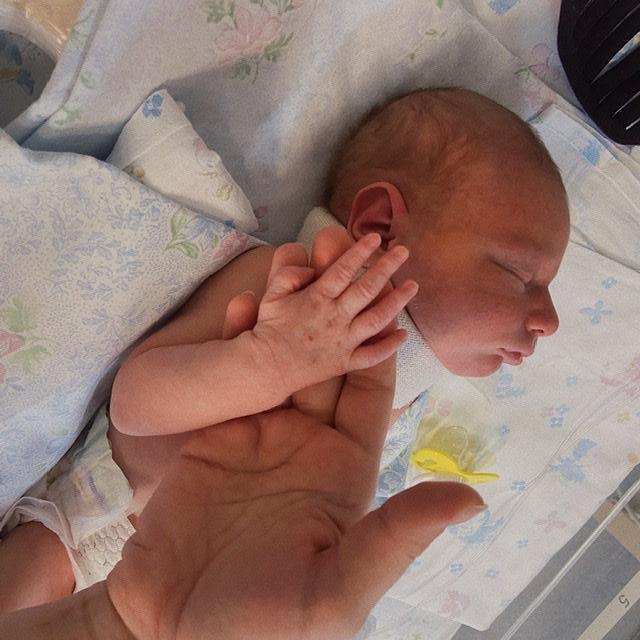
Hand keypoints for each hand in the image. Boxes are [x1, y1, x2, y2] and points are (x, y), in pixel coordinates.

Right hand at [106, 227, 484, 639]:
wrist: (168, 628)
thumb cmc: (260, 623)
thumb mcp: (337, 588)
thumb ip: (398, 537)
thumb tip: (473, 501)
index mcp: (345, 471)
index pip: (370, 394)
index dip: (378, 343)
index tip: (389, 292)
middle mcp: (307, 444)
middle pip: (326, 362)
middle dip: (332, 310)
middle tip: (336, 252)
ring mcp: (260, 436)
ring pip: (280, 360)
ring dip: (287, 315)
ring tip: (291, 263)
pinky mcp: (216, 435)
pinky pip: (234, 377)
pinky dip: (240, 340)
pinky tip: (245, 303)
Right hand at [249, 232, 417, 402]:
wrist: (267, 366)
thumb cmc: (270, 328)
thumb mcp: (272, 294)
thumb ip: (290, 274)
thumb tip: (312, 269)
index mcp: (316, 299)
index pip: (343, 270)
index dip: (360, 252)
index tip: (375, 237)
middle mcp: (334, 318)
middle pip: (366, 290)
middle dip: (387, 268)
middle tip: (404, 252)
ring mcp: (342, 342)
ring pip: (376, 320)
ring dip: (397, 302)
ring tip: (414, 286)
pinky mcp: (345, 362)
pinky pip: (371, 356)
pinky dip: (389, 347)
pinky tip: (404, 335)